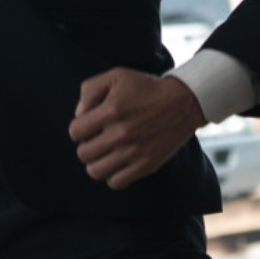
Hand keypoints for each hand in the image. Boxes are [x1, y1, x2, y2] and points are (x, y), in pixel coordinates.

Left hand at [68, 68, 204, 190]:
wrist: (183, 102)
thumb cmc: (147, 87)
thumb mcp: (116, 76)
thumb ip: (90, 90)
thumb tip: (79, 115)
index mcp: (110, 111)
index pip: (75, 132)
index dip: (79, 129)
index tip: (90, 125)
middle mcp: (120, 134)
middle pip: (83, 154)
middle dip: (86, 145)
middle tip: (98, 139)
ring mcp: (133, 152)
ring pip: (95, 172)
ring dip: (96, 162)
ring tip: (105, 153)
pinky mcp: (146, 165)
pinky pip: (116, 182)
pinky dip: (113, 175)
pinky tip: (119, 163)